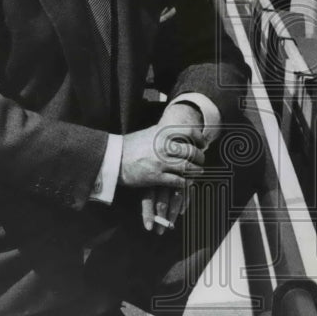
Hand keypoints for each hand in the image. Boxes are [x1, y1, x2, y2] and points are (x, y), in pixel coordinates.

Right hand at [120, 104, 205, 232]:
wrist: (112, 159)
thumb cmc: (131, 146)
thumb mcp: (149, 132)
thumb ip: (165, 133)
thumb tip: (182, 133)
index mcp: (162, 133)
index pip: (190, 132)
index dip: (200, 139)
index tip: (203, 144)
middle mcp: (163, 146)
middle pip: (192, 152)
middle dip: (200, 158)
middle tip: (201, 161)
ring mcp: (160, 162)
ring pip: (187, 167)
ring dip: (195, 171)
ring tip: (197, 172)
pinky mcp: (156, 177)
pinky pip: (178, 181)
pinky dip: (185, 183)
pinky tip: (186, 182)